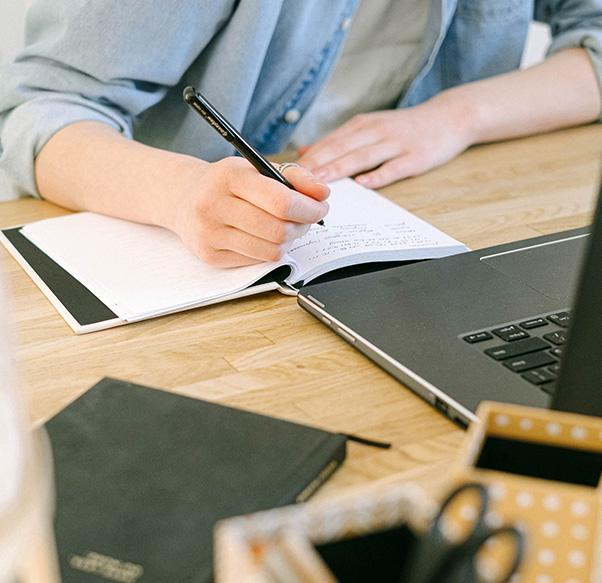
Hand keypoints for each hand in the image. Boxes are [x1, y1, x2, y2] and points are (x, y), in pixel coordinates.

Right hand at [169, 158, 328, 266]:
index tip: (320, 207)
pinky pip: (257, 261)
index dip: (309, 208)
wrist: (183, 198)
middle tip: (306, 219)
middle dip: (303, 226)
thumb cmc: (227, 183)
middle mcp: (214, 205)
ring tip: (286, 227)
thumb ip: (294, 177)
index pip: (281, 202)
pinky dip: (269, 250)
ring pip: (271, 251)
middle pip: (279, 230)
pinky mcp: (209, 255)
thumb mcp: (257, 168)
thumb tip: (323, 194)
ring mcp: (209, 234)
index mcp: (229, 176)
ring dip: (288, 241)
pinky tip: (263, 237)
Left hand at [298, 93, 475, 188]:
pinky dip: (379, 175)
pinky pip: (394, 167)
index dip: (309, 157)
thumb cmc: (404, 128)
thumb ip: (339, 141)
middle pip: (342, 148)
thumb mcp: (370, 127)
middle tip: (296, 180)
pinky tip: (364, 184)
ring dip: (340, 168)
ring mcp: (396, 143)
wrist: (449, 116)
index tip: (288, 172)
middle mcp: (376, 131)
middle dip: (317, 164)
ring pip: (363, 156)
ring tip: (321, 181)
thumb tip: (305, 152)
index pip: (330, 142)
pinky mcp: (415, 156)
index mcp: (363, 125)